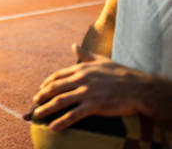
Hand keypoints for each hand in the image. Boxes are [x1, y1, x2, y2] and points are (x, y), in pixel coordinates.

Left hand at [28, 43, 143, 130]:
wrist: (139, 87)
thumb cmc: (121, 74)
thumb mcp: (101, 60)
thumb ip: (85, 55)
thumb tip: (73, 45)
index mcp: (82, 69)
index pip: (58, 75)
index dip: (47, 83)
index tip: (41, 89)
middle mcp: (81, 79)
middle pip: (55, 88)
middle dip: (42, 95)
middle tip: (34, 101)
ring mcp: (87, 92)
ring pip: (60, 101)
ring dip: (46, 108)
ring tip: (36, 115)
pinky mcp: (94, 106)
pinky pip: (74, 115)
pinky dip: (62, 121)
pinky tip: (53, 127)